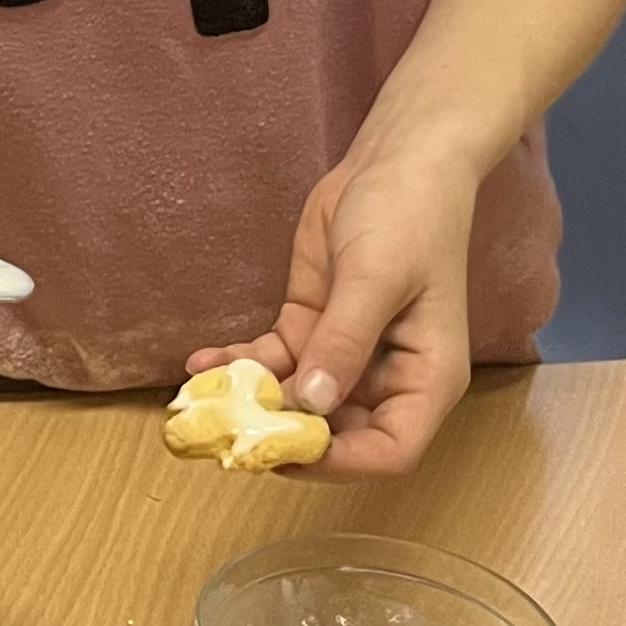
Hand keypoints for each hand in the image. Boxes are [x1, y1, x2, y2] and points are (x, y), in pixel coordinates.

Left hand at [186, 132, 479, 477]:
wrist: (393, 161)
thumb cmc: (408, 217)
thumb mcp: (376, 278)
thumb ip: (344, 342)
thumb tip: (310, 403)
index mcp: (426, 378)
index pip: (390, 450)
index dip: (341, 463)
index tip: (285, 451)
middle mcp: (386, 378)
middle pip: (337, 435)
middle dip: (282, 437)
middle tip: (225, 433)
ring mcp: (345, 356)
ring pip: (296, 401)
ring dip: (251, 405)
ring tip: (199, 403)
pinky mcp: (311, 328)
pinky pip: (274, 361)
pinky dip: (240, 366)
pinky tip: (201, 363)